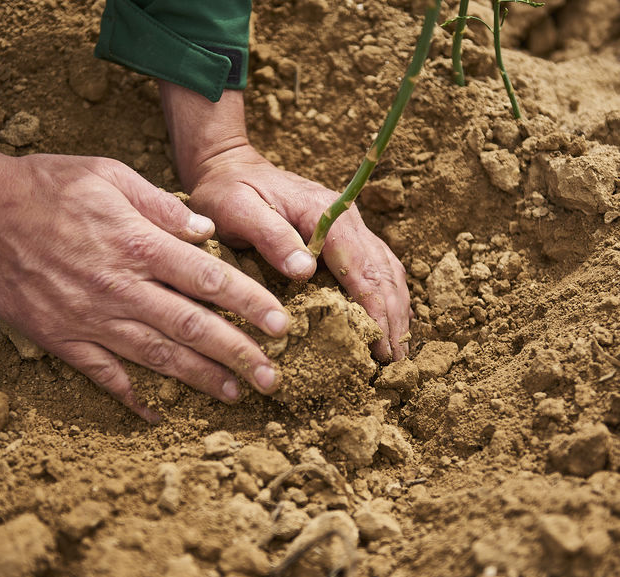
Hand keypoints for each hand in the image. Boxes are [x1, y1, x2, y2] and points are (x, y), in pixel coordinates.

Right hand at [0, 115, 289, 422]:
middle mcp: (120, 287)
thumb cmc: (45, 184)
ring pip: (156, 356)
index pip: (208, 280)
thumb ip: (161, 204)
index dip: (249, 304)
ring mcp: (90, 318)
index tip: (280, 325)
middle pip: (192, 327)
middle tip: (271, 377)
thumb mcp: (108, 174)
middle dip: (237, 354)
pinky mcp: (61, 338)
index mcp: (137, 244)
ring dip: (199, 378)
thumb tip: (205, 230)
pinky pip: (103, 375)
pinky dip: (132, 397)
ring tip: (234, 394)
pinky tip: (157, 414)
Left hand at [160, 83, 410, 360]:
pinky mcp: (343, 237)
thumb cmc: (227, 191)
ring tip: (396, 348)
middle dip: (390, 315)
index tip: (380, 341)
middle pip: (381, 270)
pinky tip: (387, 321)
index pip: (359, 264)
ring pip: (385, 269)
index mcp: (324, 212)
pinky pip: (375, 267)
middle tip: (394, 359)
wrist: (229, 168)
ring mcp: (348, 226)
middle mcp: (346, 218)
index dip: (373, 306)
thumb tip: (305, 271)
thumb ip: (271, 237)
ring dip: (395, 308)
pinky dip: (385, 295)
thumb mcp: (238, 209)